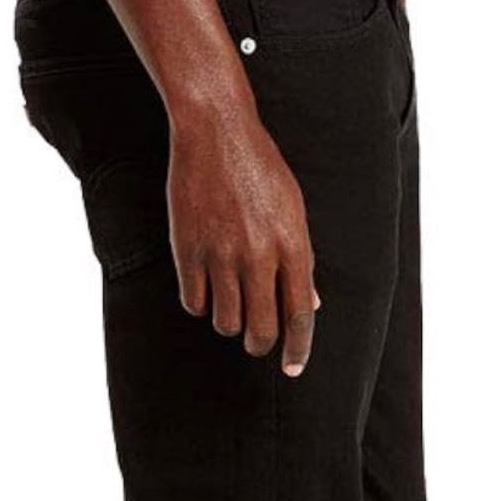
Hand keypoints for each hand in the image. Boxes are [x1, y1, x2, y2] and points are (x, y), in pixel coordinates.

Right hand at [167, 101, 318, 375]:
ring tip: (230, 305)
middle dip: (260, 345)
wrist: (216, 132)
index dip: (297, 348)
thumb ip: (302, 260)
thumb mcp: (293, 210)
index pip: (300, 316)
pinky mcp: (188, 249)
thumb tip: (312, 303)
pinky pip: (193, 303)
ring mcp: (221, 254)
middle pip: (261, 329)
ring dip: (229, 323)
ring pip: (225, 322)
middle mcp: (259, 255)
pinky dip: (200, 304)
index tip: (292, 368)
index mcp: (292, 246)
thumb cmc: (259, 168)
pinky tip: (204, 289)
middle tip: (257, 342)